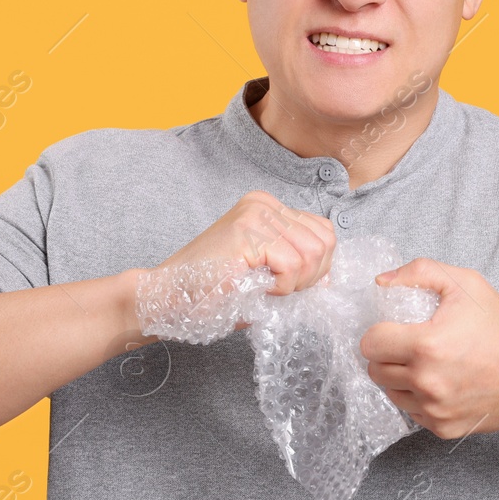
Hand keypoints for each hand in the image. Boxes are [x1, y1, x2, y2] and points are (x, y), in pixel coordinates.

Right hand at [157, 190, 335, 296]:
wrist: (168, 296)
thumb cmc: (213, 291)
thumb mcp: (265, 272)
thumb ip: (296, 266)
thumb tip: (330, 278)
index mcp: (269, 207)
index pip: (324, 232)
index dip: (317, 268)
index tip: (289, 283)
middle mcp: (264, 203)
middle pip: (324, 242)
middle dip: (310, 277)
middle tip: (277, 288)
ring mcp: (255, 214)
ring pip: (313, 254)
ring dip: (294, 283)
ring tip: (264, 286)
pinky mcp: (247, 232)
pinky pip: (292, 264)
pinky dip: (281, 286)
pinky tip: (255, 285)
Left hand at [361, 258, 498, 438]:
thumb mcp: (466, 284)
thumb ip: (419, 272)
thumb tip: (381, 282)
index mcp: (426, 345)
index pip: (370, 344)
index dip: (379, 332)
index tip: (395, 329)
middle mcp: (427, 382)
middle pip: (375, 370)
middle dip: (387, 355)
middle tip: (410, 345)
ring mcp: (435, 409)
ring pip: (391, 393)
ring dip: (400, 378)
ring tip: (427, 364)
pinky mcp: (443, 428)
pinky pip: (412, 413)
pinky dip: (419, 399)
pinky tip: (441, 383)